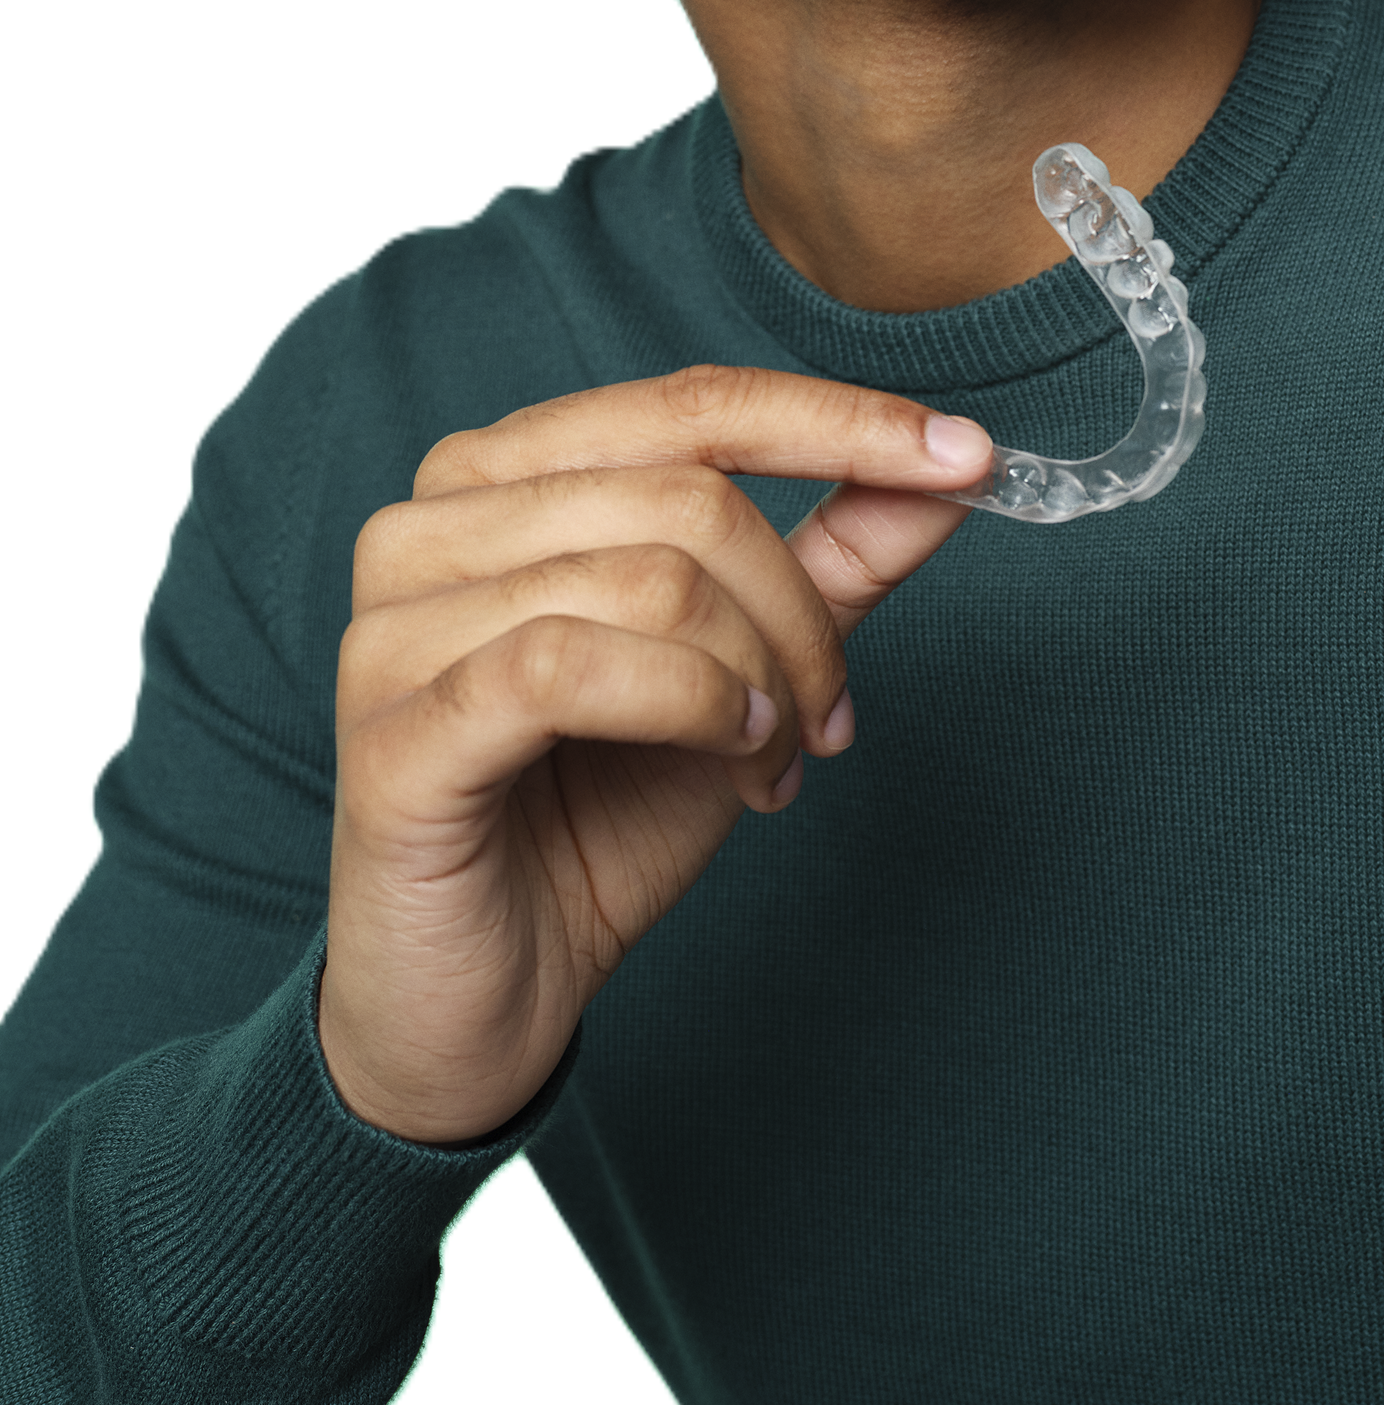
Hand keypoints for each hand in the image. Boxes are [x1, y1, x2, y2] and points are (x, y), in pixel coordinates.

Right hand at [317, 365, 990, 1142]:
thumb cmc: (595, 818)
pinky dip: (692, 709)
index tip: (969, 458)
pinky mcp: (391, 734)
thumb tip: (954, 471)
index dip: (841, 423)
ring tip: (768, 759)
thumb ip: (833, 562)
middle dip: (802, 614)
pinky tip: (728, 762)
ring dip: (757, 680)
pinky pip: (571, 666)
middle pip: (691, 496)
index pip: (695, 403)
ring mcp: (393, 626)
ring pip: (651, 578)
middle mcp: (431, 525)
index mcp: (503, 477)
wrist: (486, 1001)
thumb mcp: (744, 670)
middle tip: (827, 717)